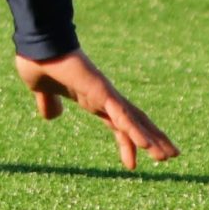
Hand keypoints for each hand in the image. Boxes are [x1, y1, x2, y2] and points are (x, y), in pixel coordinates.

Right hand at [13, 48, 177, 170]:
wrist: (36, 44)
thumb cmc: (38, 61)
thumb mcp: (41, 90)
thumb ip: (48, 102)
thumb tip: (51, 116)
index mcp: (92, 98)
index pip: (117, 123)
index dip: (128, 142)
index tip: (132, 165)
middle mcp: (104, 97)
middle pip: (135, 122)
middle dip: (153, 139)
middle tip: (172, 155)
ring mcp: (105, 94)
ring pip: (134, 120)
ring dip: (152, 139)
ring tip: (169, 156)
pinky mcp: (101, 91)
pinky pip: (121, 115)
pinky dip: (135, 130)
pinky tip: (147, 145)